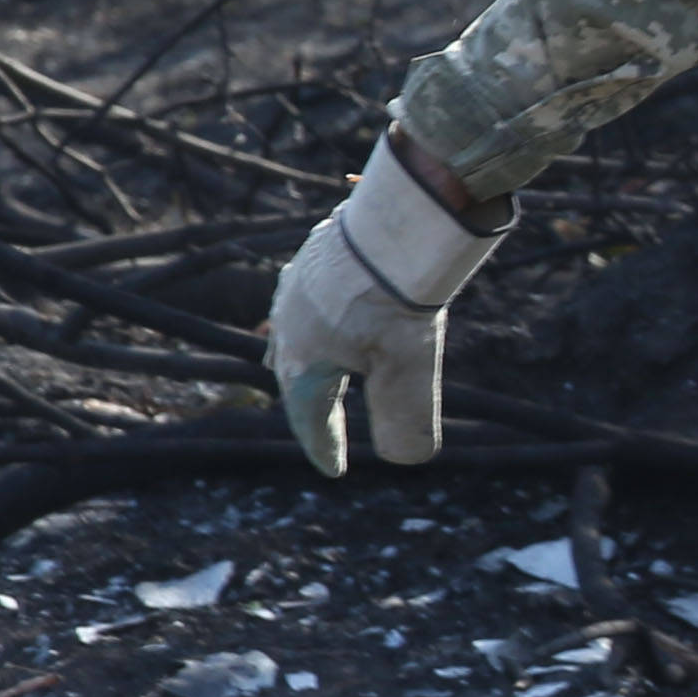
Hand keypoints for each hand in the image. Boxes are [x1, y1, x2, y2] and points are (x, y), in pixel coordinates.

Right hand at [268, 135, 503, 474]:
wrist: (393, 225)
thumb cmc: (397, 303)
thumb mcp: (410, 374)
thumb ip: (406, 423)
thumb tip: (405, 459)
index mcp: (303, 366)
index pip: (310, 419)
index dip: (324, 446)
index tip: (334, 471)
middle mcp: (288, 330)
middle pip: (292, 378)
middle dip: (307, 407)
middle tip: (319, 429)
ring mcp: (294, 291)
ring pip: (291, 335)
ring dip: (301, 359)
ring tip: (300, 372)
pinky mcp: (311, 259)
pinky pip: (303, 299)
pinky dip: (310, 318)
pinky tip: (319, 311)